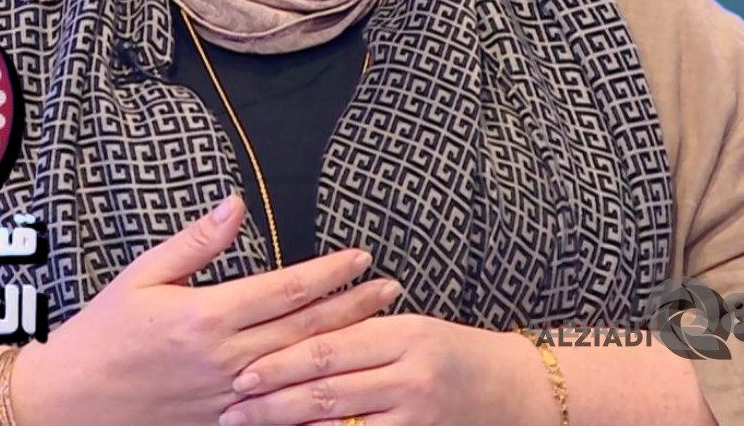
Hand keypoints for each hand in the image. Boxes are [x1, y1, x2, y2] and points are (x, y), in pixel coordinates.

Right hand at [7, 195, 401, 425]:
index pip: (283, 290)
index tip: (360, 257)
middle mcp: (225, 358)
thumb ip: (195, 242)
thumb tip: (235, 205)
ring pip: (300, 369)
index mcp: (205, 316)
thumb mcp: (141, 275)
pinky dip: (314, 395)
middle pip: (304, 329)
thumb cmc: (102, 332)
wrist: (72, 399)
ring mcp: (228, 396)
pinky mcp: (222, 421)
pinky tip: (341, 384)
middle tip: (390, 287)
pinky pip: (280, 410)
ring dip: (344, 346)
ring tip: (379, 327)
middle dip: (353, 306)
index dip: (327, 273)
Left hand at [217, 314, 555, 425]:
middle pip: (327, 390)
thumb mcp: (407, 327)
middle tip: (230, 409)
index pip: (326, 349)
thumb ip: (355, 329)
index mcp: (400, 334)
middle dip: (272, 402)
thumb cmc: (449, 350)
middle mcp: (410, 375)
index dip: (279, 363)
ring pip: (341, 425)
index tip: (240, 374)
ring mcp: (417, 413)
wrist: (514, 389)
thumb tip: (287, 329)